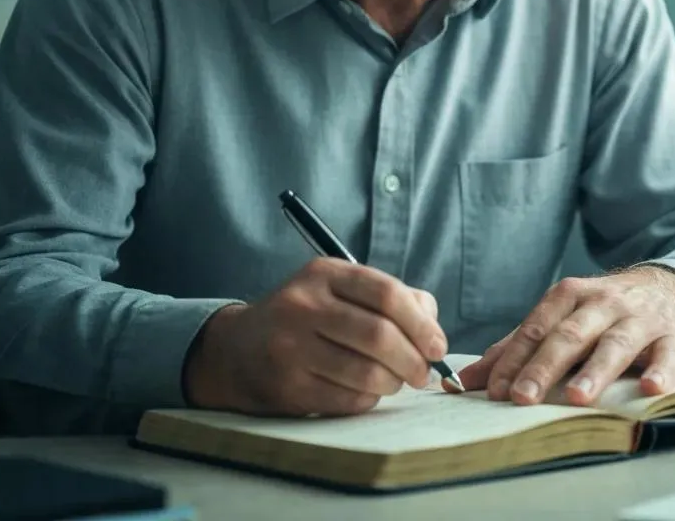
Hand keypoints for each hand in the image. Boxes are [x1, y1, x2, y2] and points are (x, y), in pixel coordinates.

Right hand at [183, 257, 445, 415]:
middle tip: (424, 372)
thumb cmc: (306, 317)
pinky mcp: (286, 387)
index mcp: (324, 274)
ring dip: (393, 383)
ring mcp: (291, 348)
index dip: (421, 323)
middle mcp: (304, 306)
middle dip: (413, 360)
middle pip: (380, 336)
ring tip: (396, 382)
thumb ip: (390, 297)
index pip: (387, 294)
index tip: (437, 345)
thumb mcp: (339, 289)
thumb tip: (432, 323)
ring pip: (365, 372)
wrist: (237, 349)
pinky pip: (346, 400)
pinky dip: (367, 400)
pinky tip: (366, 392)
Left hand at [456, 267, 674, 406]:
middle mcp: (603, 303)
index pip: (536, 328)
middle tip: (523, 398)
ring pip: (616, 343)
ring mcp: (641, 320)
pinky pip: (668, 356)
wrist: (669, 289)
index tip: (495, 391)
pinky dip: (661, 372)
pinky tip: (651, 389)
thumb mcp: (562, 318)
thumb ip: (517, 348)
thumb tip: (466, 380)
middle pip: (570, 335)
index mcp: (570, 296)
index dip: (515, 359)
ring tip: (578, 397)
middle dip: (545, 366)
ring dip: (596, 370)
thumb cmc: (603, 312)